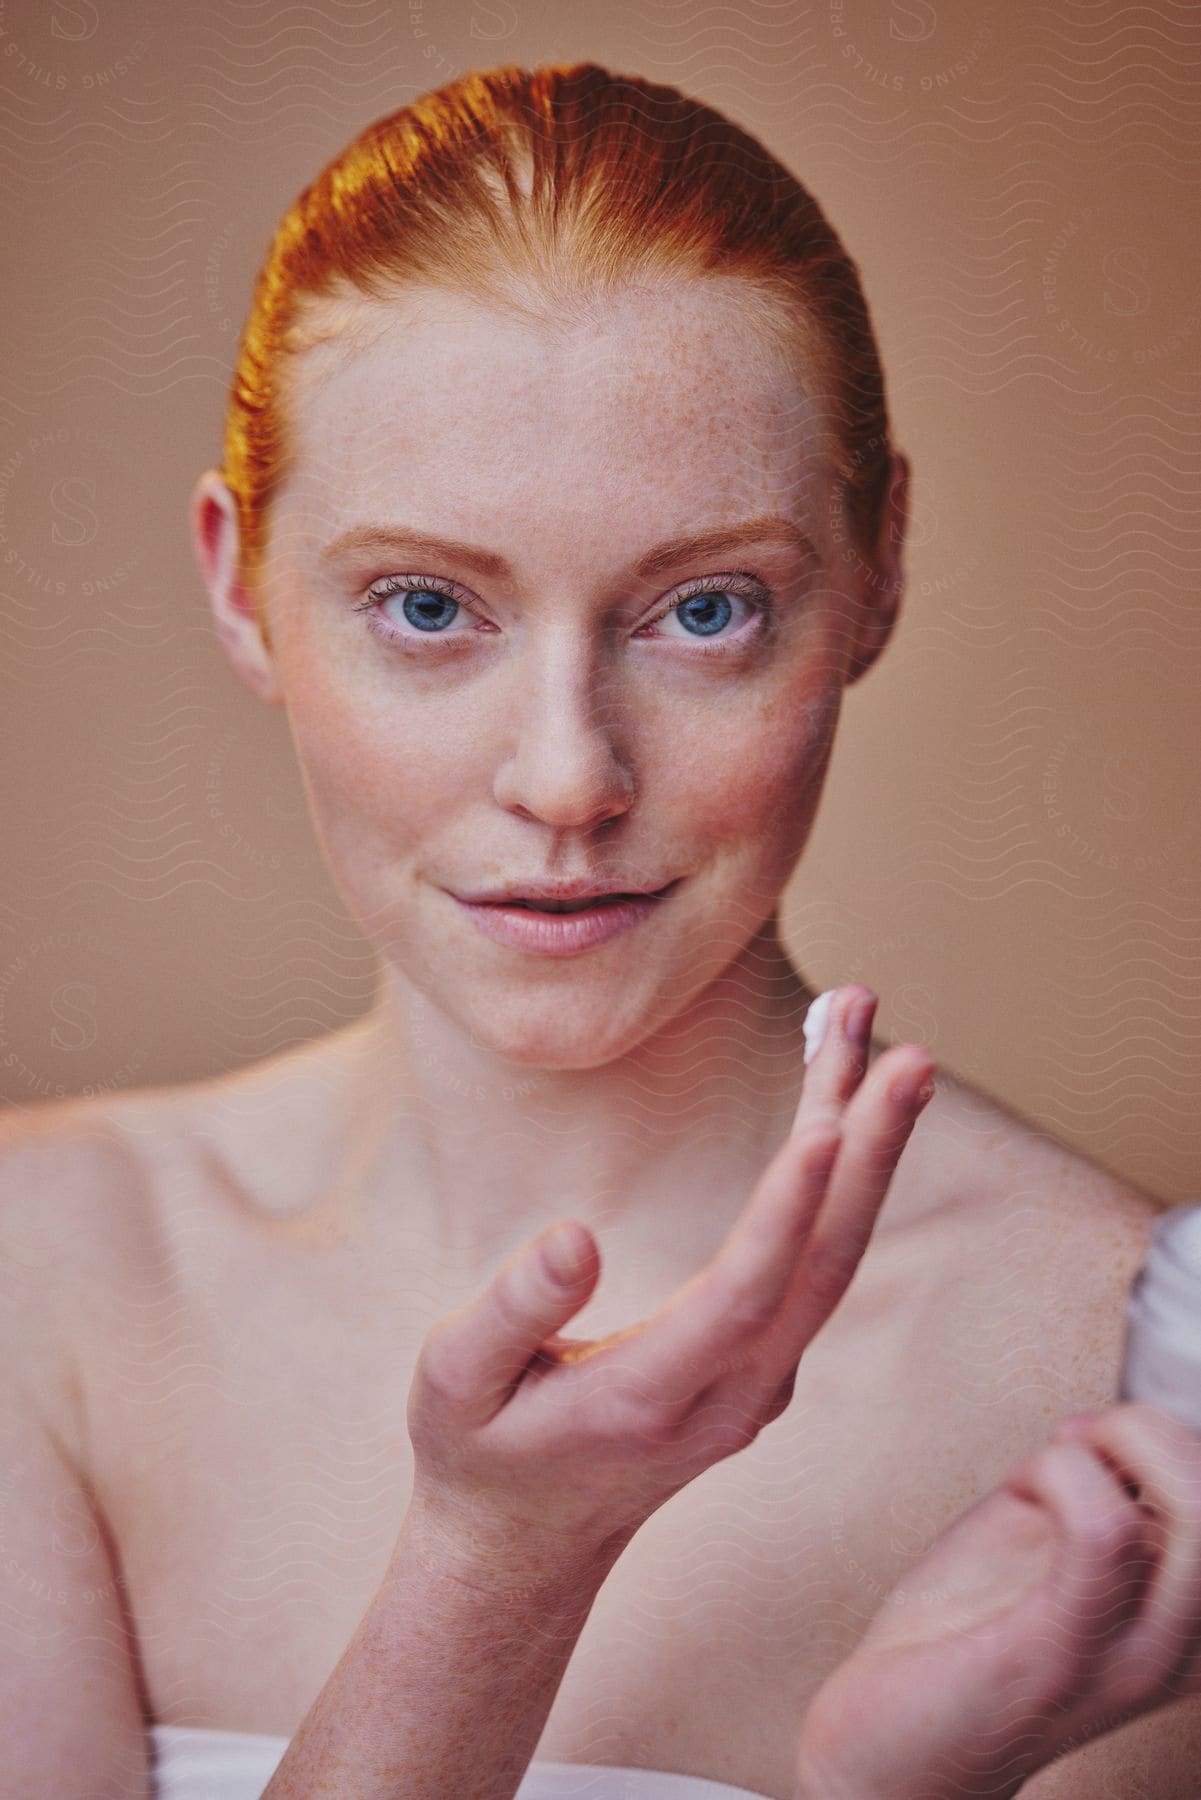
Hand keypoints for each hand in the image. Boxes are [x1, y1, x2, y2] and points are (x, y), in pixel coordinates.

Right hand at [403, 985, 934, 1582]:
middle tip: (901, 1049)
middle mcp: (733, 1395)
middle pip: (822, 1266)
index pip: (743, 1297)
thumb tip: (576, 1235)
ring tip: (871, 1033)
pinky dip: (840, 1171)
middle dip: (867, 1151)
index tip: (828, 1126)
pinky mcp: (767, 1362)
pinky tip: (838, 1094)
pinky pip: (816, 1258)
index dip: (788, 1213)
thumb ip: (512, 1312)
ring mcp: (762, 1384)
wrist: (527, 1543)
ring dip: (864, 1145)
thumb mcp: (456, 1383)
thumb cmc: (481, 1449)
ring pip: (831, 1256)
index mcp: (652, 1398)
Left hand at [794, 1402, 1200, 1799]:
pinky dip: (1062, 1475)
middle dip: (1155, 1431)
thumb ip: (1098, 1496)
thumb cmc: (966, 1640)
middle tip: (1082, 1437)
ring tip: (1056, 1462)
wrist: (896, 1746)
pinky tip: (1023, 1488)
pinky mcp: (1062, 1654)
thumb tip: (1103, 1426)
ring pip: (1198, 1516)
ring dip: (1120, 1446)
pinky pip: (1103, 1533)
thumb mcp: (1051, 1550)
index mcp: (1186, 1617)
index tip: (1101, 1438)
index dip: (1175, 1438)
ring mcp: (1132, 1657)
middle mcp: (1184, 1646)